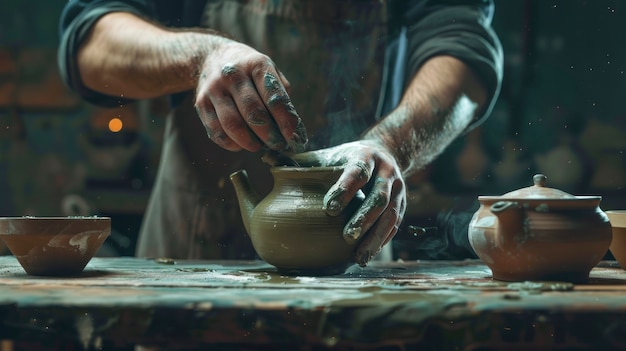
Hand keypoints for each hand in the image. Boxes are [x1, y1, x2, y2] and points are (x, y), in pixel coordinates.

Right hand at [194, 39, 307, 151]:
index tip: (293, 138)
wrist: (213, 56)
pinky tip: (241, 144)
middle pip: (254, 113)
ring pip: (233, 125)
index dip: (285, 122)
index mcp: (256, 64)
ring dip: (250, 142)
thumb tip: (293, 131)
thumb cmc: (250, 71)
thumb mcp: (269, 71)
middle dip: (269, 135)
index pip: (274, 98)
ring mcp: (214, 88)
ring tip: (260, 146)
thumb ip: (282, 97)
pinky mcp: (201, 103)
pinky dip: (232, 144)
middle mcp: (233, 74)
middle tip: (278, 145)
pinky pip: (217, 132)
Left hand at [292, 140, 405, 265]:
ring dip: (375, 237)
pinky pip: (394, 226)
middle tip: (346, 236)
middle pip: (379, 197)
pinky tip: (366, 255)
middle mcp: (387, 172)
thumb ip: (297, 159)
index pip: (358, 172)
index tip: (329, 208)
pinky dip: (381, 242)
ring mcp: (398, 190)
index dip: (345, 189)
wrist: (384, 153)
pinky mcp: (402, 207)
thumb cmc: (343, 158)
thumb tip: (264, 159)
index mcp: (366, 156)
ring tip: (358, 256)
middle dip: (364, 218)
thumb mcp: (325, 154)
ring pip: (391, 215)